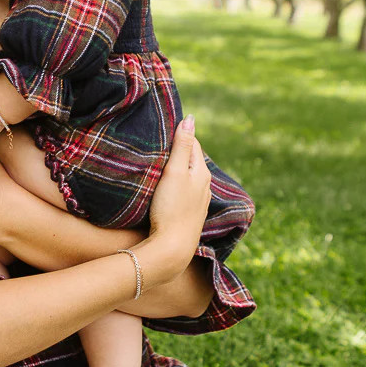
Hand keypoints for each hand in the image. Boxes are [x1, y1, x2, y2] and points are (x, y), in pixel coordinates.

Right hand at [139, 116, 210, 278]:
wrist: (172, 247)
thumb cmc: (171, 208)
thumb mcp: (174, 172)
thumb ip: (182, 146)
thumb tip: (190, 119)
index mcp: (202, 172)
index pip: (193, 143)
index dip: (180, 133)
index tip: (165, 126)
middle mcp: (205, 185)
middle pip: (192, 159)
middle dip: (179, 150)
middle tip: (160, 141)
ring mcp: (199, 201)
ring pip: (189, 176)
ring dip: (178, 167)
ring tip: (162, 161)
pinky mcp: (190, 213)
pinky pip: (185, 190)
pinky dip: (177, 183)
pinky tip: (167, 187)